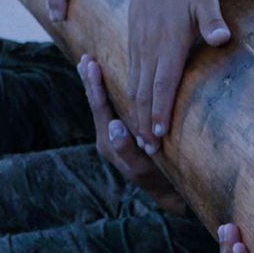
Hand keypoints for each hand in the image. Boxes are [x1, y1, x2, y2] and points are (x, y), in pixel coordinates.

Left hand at [79, 55, 185, 213]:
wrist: (168, 195)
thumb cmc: (159, 181)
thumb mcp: (142, 168)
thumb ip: (126, 149)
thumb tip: (114, 125)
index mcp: (109, 142)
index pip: (100, 108)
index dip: (95, 85)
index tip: (91, 64)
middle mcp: (107, 139)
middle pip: (97, 103)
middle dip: (91, 80)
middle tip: (85, 57)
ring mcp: (114, 137)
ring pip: (103, 105)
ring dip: (97, 84)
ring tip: (91, 64)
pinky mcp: (124, 137)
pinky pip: (113, 110)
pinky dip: (108, 93)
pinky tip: (112, 82)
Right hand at [125, 0, 229, 149]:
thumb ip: (212, 20)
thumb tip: (222, 39)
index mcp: (168, 44)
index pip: (163, 83)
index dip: (160, 110)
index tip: (160, 134)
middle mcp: (149, 49)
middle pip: (144, 93)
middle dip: (145, 123)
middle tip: (149, 151)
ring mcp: (138, 48)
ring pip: (133, 87)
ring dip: (136, 115)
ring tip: (141, 140)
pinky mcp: (133, 44)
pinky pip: (129, 76)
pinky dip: (130, 98)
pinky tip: (134, 112)